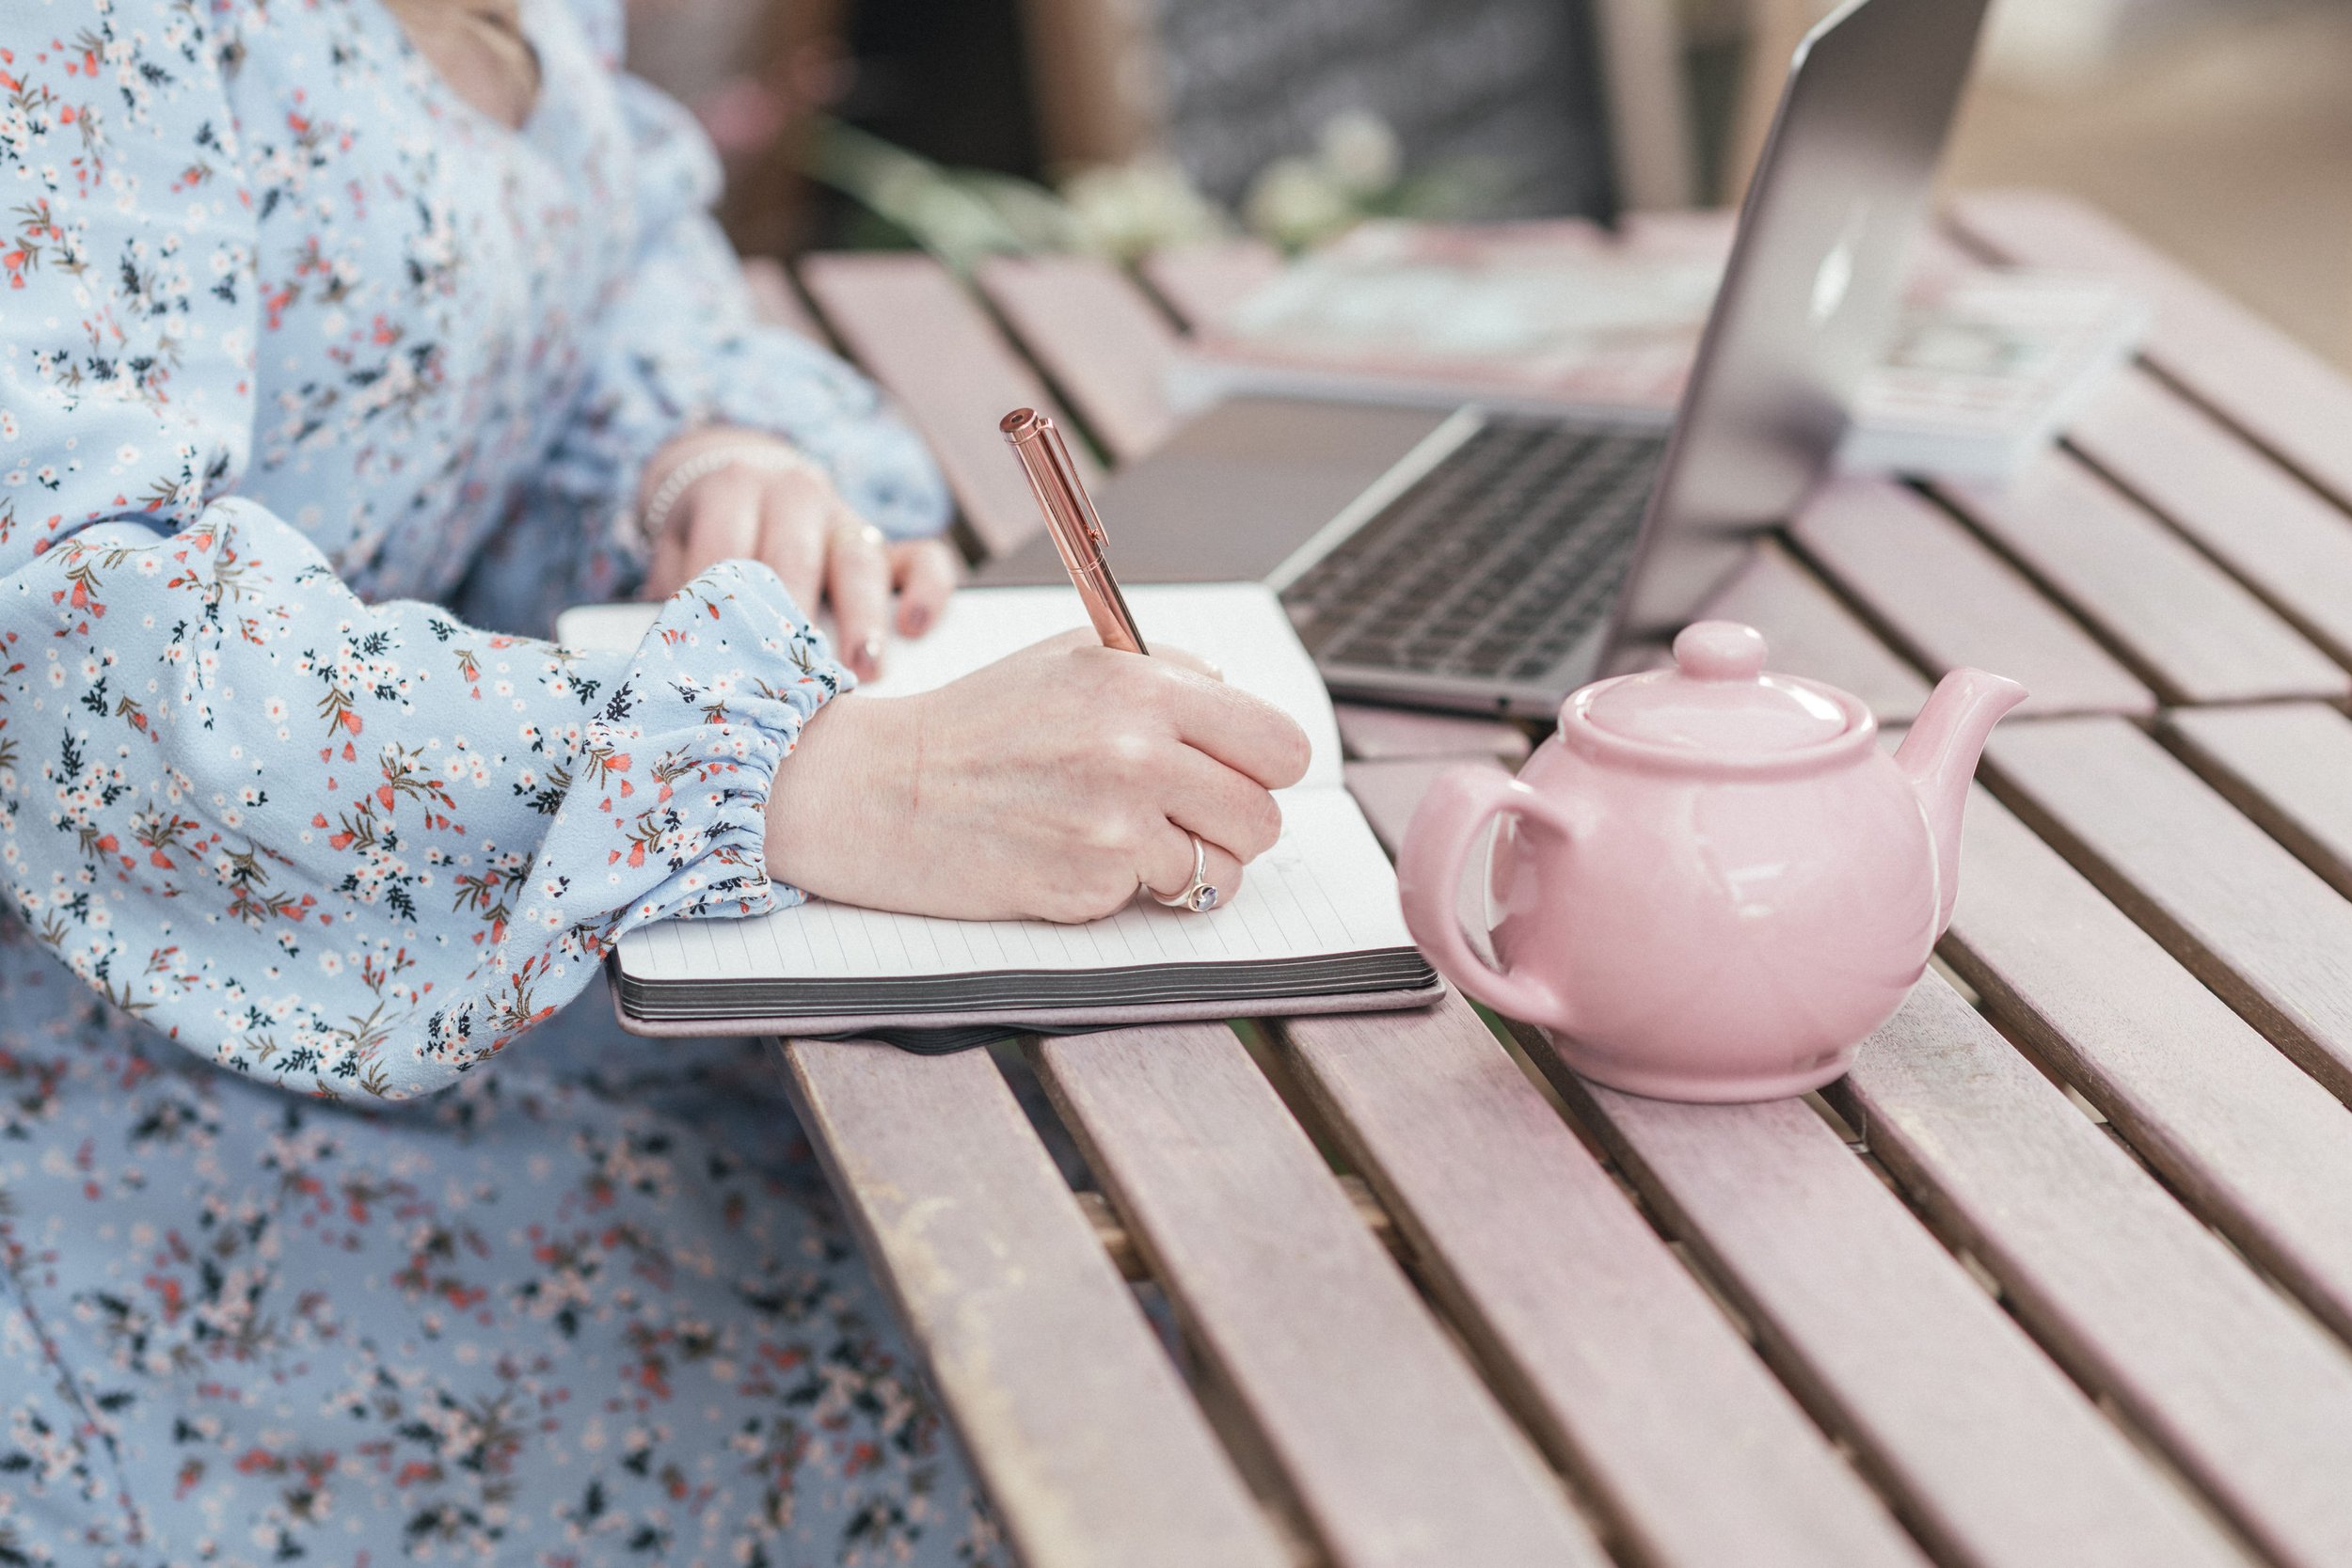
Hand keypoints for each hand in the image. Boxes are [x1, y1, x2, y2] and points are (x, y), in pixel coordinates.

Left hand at [637, 426, 960, 679]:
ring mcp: (846, 518)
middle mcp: (795, 494)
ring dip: (862, 617)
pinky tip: (915, 627)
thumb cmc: (707, 541)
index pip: (726, 551)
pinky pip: (925, 558)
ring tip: (864, 668)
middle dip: (795, 619)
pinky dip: (927, 590)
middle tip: (795, 680)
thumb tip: (664, 660)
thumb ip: (671, 590)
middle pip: (795, 557)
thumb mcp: (675, 550)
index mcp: (733, 489)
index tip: (722, 665)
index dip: (721, 608)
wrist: (743, 485)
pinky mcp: (889, 544)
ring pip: (860, 559)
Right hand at [766, 630, 1312, 921]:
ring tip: (1137, 845)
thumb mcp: (1072, 659)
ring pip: (1225, 871)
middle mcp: (1139, 751)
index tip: (1237, 775)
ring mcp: (1116, 824)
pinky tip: (1078, 858)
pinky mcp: (1089, 884)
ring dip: (1192, 868)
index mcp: (1144, 685)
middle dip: (1234, 826)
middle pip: (1265, 817)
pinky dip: (1129, 891)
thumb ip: (1165, 672)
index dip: (1265, 768)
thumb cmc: (978, 723)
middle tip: (1187, 818)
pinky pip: (1157, 900)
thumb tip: (1239, 698)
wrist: (882, 788)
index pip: (1280, 744)